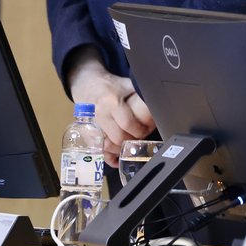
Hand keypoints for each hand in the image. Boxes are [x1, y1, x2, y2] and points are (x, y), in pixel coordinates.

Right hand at [67, 51, 154, 167]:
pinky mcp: (87, 132)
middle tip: (141, 140)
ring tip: (132, 148)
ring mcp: (92, 126)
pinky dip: (107, 156)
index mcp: (112, 102)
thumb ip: (140, 93)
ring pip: (107, 146)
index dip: (140, 130)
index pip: (128, 123)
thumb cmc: (111, 85)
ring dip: (121, 150)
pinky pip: (97, 148)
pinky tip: (117, 160)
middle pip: (118, 137)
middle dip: (132, 141)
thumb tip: (158, 102)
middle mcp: (101, 115)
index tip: (148, 130)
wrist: (87, 84)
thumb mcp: (127, 84)